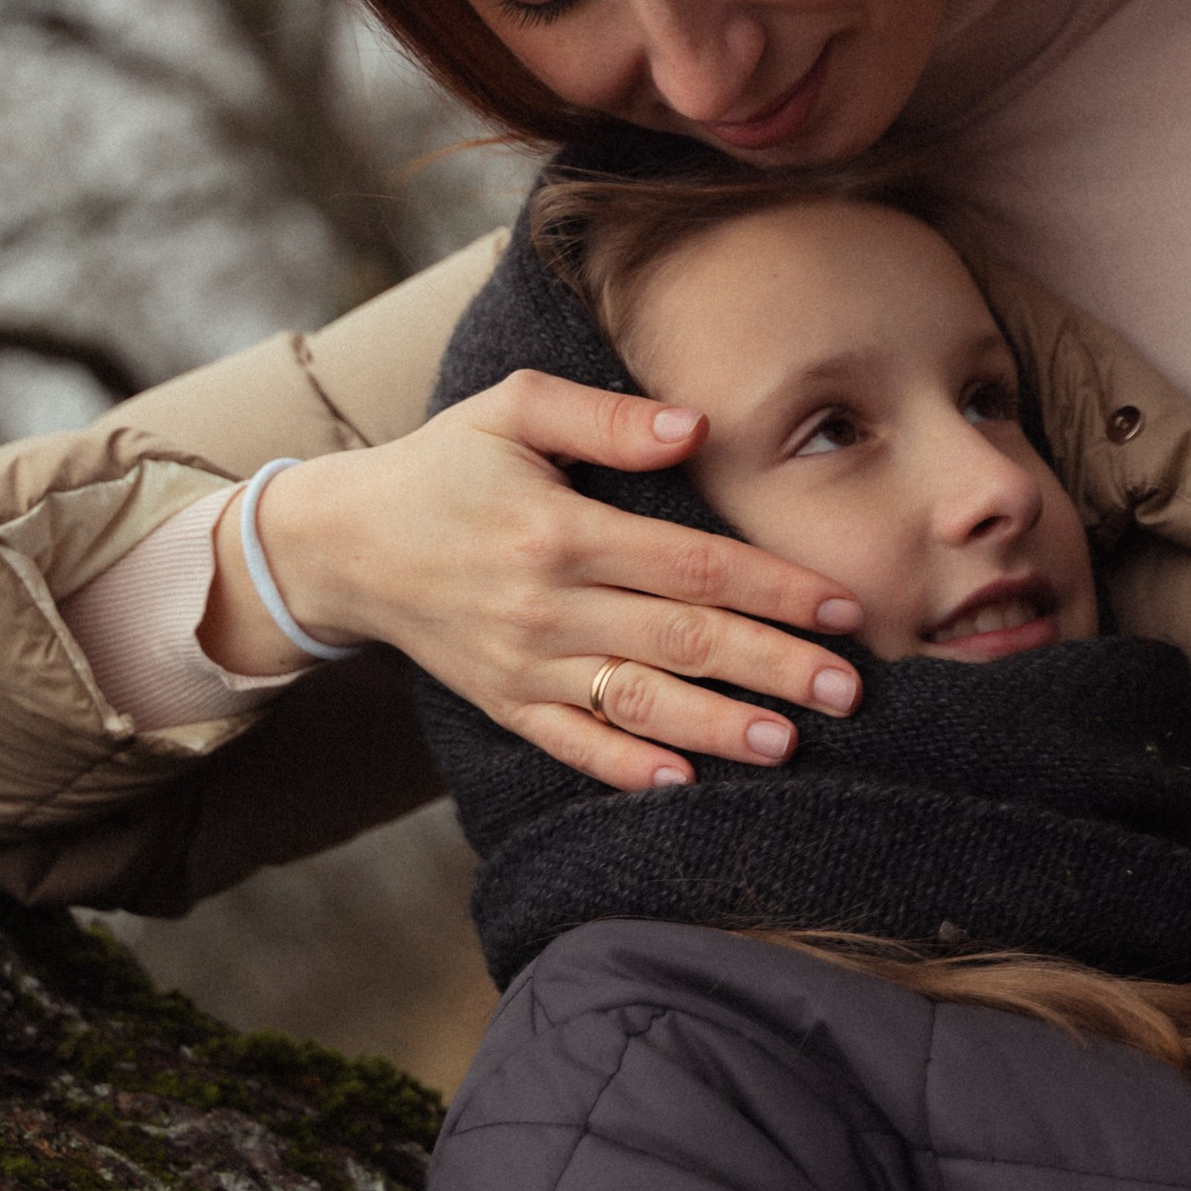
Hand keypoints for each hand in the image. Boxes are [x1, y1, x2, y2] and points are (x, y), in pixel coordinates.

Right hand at [248, 371, 863, 788]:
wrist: (342, 543)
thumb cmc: (443, 464)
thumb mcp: (512, 408)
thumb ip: (606, 418)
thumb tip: (695, 427)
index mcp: (560, 531)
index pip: (692, 565)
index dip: (773, 586)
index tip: (841, 606)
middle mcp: (546, 606)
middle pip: (682, 640)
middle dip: (773, 666)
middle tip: (848, 690)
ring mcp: (522, 664)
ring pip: (637, 703)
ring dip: (717, 727)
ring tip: (788, 745)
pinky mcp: (502, 703)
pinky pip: (571, 744)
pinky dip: (624, 769)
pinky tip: (683, 782)